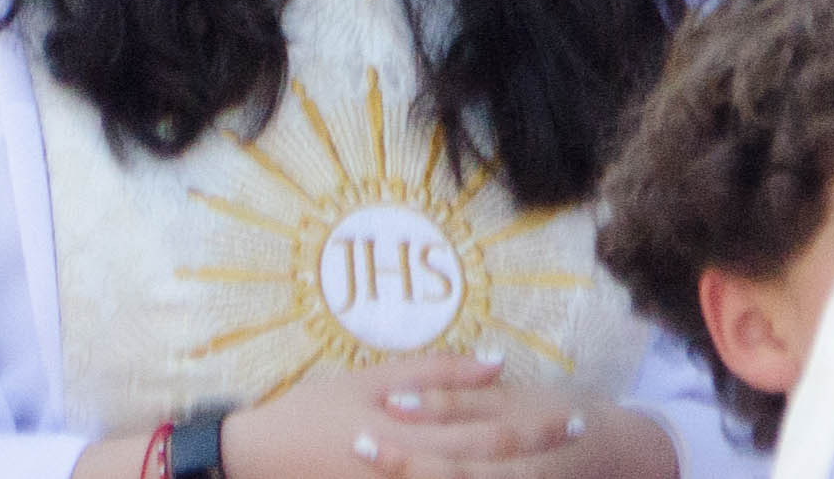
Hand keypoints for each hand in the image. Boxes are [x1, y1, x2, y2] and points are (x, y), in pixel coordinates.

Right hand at [202, 359, 659, 478]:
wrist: (256, 460)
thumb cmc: (313, 410)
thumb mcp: (371, 379)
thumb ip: (435, 373)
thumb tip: (496, 365)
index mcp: (411, 434)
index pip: (488, 435)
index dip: (533, 429)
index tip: (570, 415)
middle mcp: (410, 471)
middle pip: (489, 470)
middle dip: (537, 455)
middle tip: (578, 435)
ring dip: (514, 478)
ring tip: (556, 465)